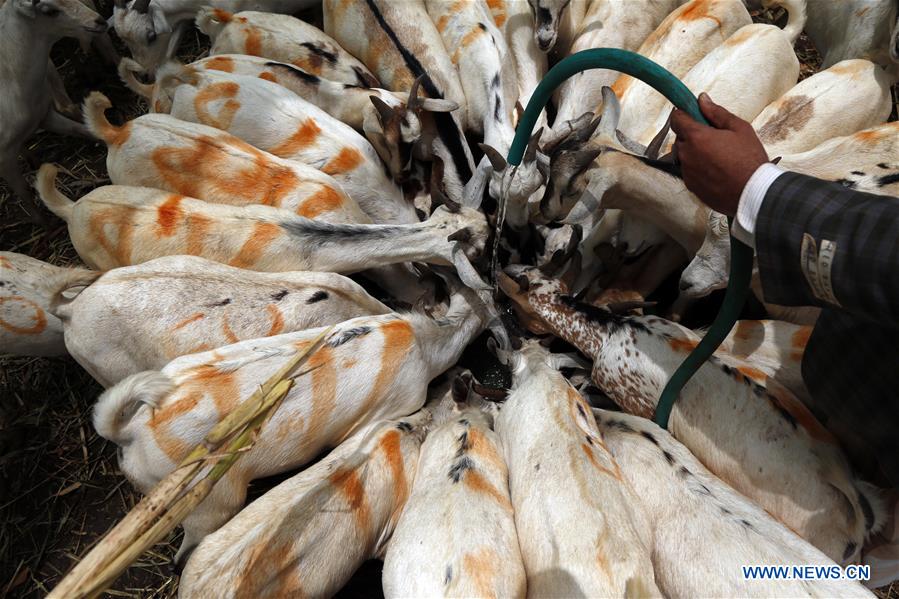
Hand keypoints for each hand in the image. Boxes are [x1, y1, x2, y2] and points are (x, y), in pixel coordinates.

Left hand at [670, 93, 768, 216]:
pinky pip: (689, 171)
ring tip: (718, 156)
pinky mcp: (690, 186)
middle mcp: (686, 155)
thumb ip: (717, 112)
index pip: (676, 119)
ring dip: (695, 152)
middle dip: (693, 134)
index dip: (683, 114)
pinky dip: (698, 167)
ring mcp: (687, 172)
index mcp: (696, 137)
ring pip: (684, 156)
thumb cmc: (749, 159)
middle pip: (681, 138)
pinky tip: (716, 169)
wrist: (753, 192)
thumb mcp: (739, 128)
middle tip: (714, 137)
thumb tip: (702, 99)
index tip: (691, 114)